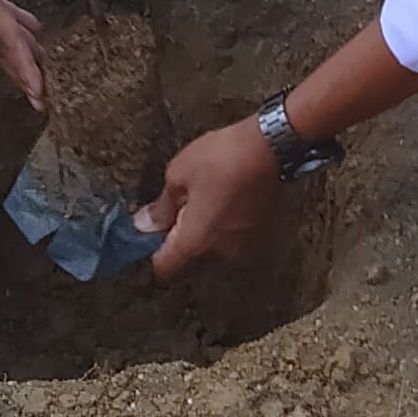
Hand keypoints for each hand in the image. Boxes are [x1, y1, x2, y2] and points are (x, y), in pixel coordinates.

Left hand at [138, 120, 281, 283]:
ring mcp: (242, 249)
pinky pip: (230, 245)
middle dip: (176, 247)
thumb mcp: (179, 174)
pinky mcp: (258, 239)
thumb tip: (145, 224)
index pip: (164, 269)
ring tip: (200, 207)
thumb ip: (161, 207)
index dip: (151, 254)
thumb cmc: (222, 158)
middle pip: (187, 266)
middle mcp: (220, 255)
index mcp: (195, 244)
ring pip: (210, 256)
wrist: (272, 147)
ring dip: (200, 240)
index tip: (149, 234)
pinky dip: (221, 234)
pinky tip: (221, 207)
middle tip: (172, 215)